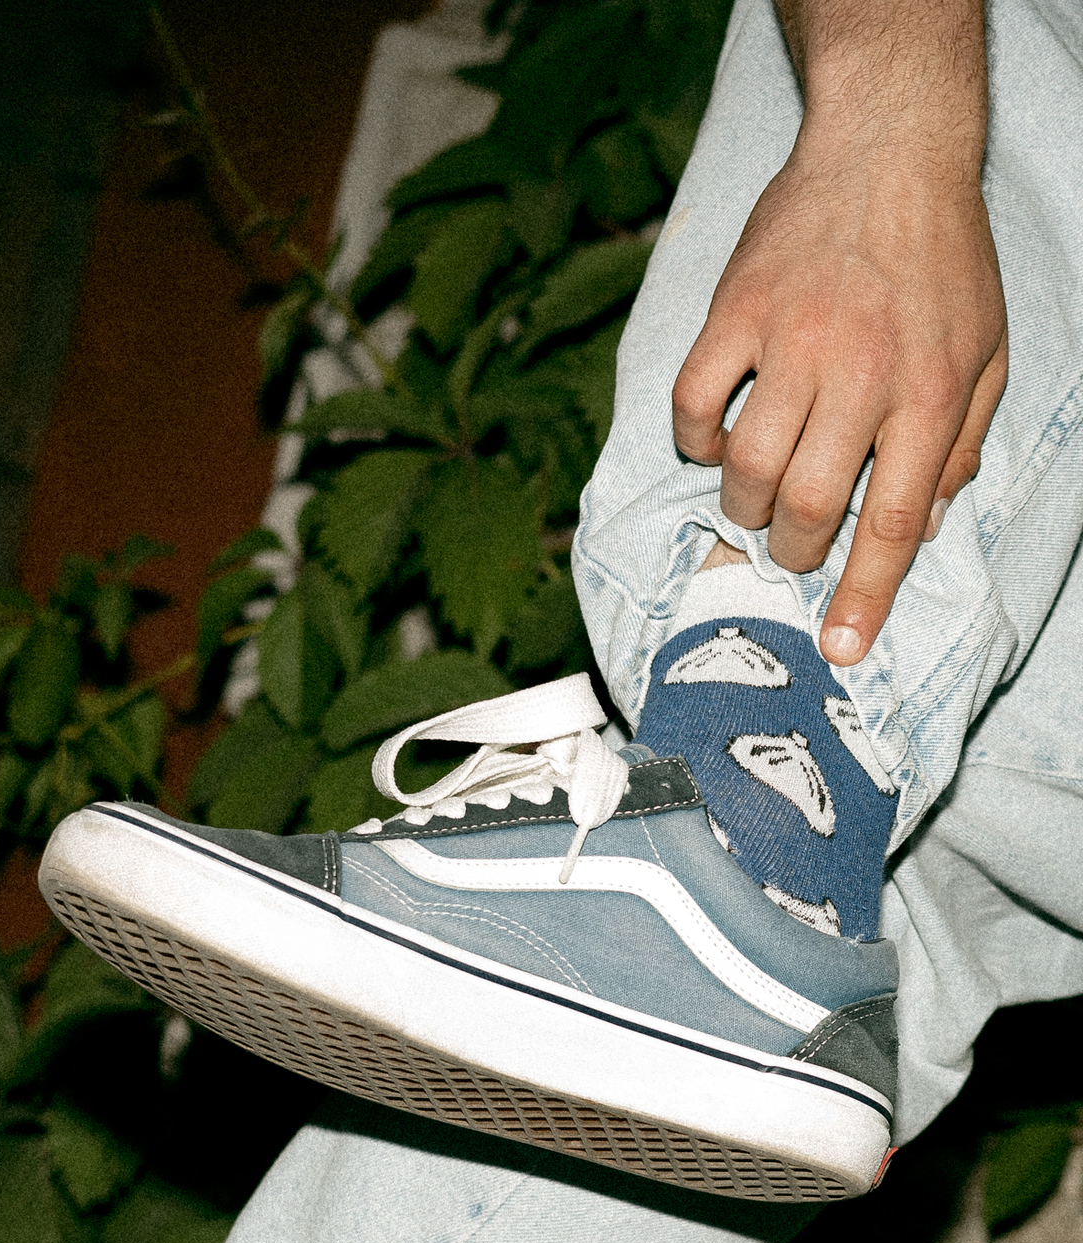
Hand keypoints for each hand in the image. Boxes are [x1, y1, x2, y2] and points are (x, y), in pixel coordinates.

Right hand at [671, 128, 1006, 663]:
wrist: (889, 149)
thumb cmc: (943, 258)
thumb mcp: (989, 352)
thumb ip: (962, 443)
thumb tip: (927, 523)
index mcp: (932, 394)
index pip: (895, 523)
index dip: (864, 597)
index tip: (839, 652)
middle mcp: (861, 374)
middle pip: (810, 509)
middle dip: (796, 552)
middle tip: (796, 543)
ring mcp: (792, 341)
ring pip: (747, 471)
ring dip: (746, 506)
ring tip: (759, 494)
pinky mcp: (736, 311)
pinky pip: (694, 406)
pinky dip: (698, 439)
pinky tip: (719, 434)